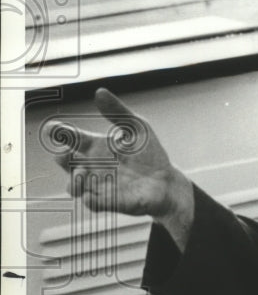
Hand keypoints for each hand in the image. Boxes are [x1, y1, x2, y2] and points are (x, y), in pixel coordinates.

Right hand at [42, 88, 193, 248]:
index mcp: (96, 147)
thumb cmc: (149, 154)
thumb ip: (117, 111)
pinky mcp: (110, 202)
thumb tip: (99, 91)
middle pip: (66, 163)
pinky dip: (90, 198)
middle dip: (62, 158)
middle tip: (66, 154)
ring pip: (74, 186)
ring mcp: (99, 185)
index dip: (59, 132)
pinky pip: (92, 203)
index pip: (71, 138)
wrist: (166, 181)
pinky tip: (92, 194)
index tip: (53, 128)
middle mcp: (92, 166)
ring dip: (74, 180)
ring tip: (83, 173)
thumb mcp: (136, 127)